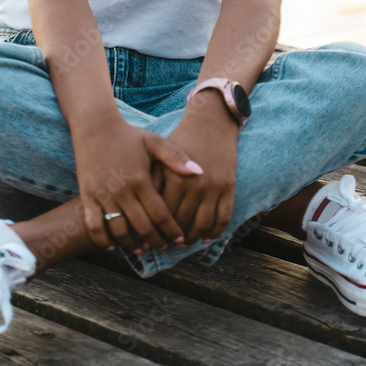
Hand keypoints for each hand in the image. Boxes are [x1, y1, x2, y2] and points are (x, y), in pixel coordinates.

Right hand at [71, 114, 203, 251]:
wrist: (95, 126)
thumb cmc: (128, 135)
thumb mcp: (154, 142)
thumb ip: (176, 157)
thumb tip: (199, 172)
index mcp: (141, 179)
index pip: (160, 214)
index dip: (171, 230)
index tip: (179, 238)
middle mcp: (122, 190)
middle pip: (142, 227)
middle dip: (156, 241)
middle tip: (164, 247)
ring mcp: (103, 195)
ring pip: (119, 231)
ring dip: (132, 245)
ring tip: (142, 249)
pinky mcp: (88, 196)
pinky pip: (94, 226)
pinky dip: (103, 240)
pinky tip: (112, 246)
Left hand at [156, 91, 238, 245]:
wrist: (211, 120)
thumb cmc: (182, 136)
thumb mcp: (161, 153)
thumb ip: (152, 178)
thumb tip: (136, 206)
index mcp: (174, 176)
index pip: (161, 212)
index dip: (154, 227)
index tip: (149, 236)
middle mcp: (193, 184)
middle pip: (180, 221)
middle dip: (170, 237)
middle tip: (163, 245)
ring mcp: (213, 187)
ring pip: (201, 224)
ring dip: (192, 238)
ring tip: (183, 243)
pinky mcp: (228, 187)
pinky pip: (223, 217)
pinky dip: (215, 231)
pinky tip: (206, 238)